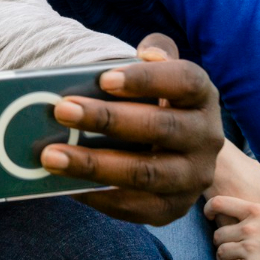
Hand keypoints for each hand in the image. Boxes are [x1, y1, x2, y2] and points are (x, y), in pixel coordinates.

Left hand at [39, 34, 222, 224]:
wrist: (176, 149)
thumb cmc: (153, 101)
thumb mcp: (157, 73)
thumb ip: (153, 55)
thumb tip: (147, 53)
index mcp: (201, 95)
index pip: (184, 81)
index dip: (146, 79)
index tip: (104, 79)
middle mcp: (206, 137)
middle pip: (161, 127)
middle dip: (107, 119)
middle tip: (61, 110)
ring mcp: (194, 176)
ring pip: (146, 173)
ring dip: (94, 165)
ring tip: (52, 155)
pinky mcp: (174, 207)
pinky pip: (136, 206)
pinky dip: (98, 196)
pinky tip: (66, 184)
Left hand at [208, 195, 259, 259]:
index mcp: (256, 211)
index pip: (220, 203)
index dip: (210, 208)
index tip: (209, 214)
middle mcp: (248, 227)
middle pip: (218, 232)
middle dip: (219, 240)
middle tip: (222, 244)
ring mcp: (249, 247)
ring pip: (221, 251)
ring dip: (221, 256)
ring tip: (224, 259)